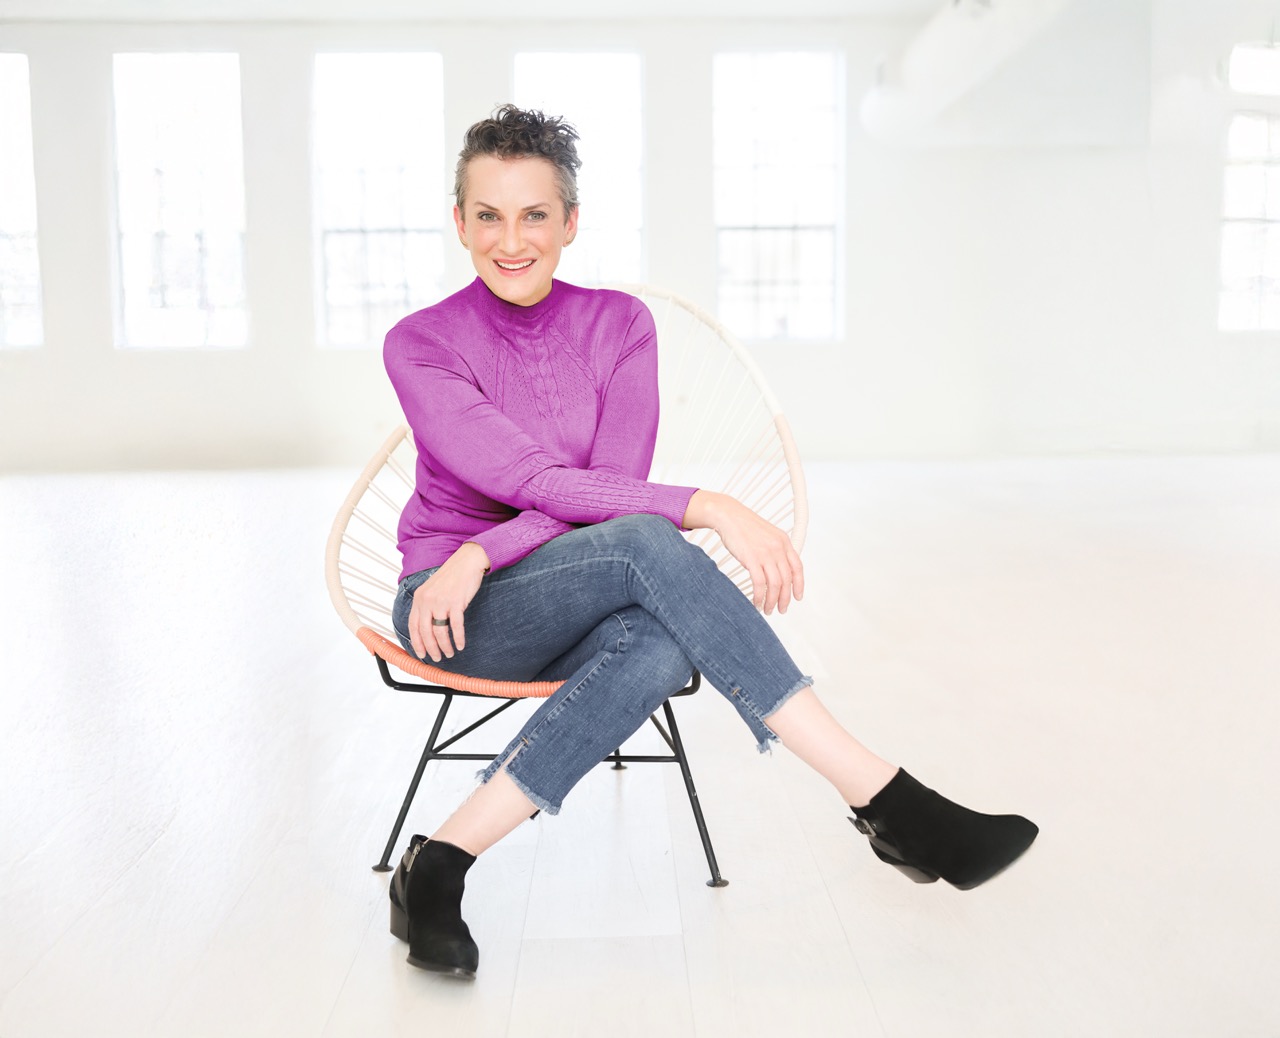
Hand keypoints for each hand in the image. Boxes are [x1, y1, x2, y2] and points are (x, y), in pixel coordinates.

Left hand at [408, 542, 490, 662]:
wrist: (467, 561)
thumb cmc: (452, 576)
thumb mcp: (433, 589)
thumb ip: (427, 605)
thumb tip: (426, 626)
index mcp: (420, 598)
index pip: (413, 625)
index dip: (416, 642)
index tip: (421, 653)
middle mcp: (428, 600)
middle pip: (425, 632)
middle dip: (430, 648)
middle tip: (437, 658)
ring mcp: (441, 601)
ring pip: (440, 631)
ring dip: (445, 646)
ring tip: (450, 653)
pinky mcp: (456, 602)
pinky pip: (456, 626)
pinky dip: (458, 638)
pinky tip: (460, 645)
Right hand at [682, 490, 803, 613]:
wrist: (729, 515)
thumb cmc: (745, 525)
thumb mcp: (768, 534)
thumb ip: (776, 549)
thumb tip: (779, 568)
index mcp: (784, 542)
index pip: (797, 568)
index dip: (799, 585)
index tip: (797, 597)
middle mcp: (778, 548)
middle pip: (787, 580)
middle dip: (785, 599)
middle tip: (781, 609)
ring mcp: (765, 554)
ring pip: (775, 585)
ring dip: (772, 601)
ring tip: (767, 609)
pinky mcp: (751, 559)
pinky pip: (759, 584)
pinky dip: (759, 596)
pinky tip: (756, 602)